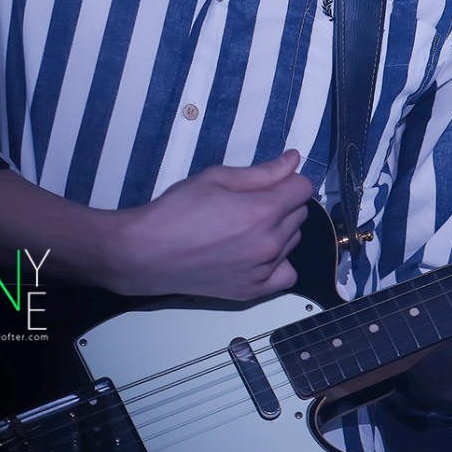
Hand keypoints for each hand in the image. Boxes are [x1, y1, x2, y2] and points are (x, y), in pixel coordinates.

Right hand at [109, 150, 312, 299]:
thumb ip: (263, 171)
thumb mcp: (217, 178)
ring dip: (279, 230)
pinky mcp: (253, 290)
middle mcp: (270, 242)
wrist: (148, 253)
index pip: (303, 187)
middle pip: (300, 213)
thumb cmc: (177, 211)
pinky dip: (278, 262)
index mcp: (263, 210)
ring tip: (245, 227)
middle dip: (283, 203)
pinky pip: (287, 274)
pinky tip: (257, 254)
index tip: (271, 181)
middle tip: (250, 202)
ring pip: (293, 241)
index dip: (289, 179)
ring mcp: (263, 269)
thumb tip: (293, 160)